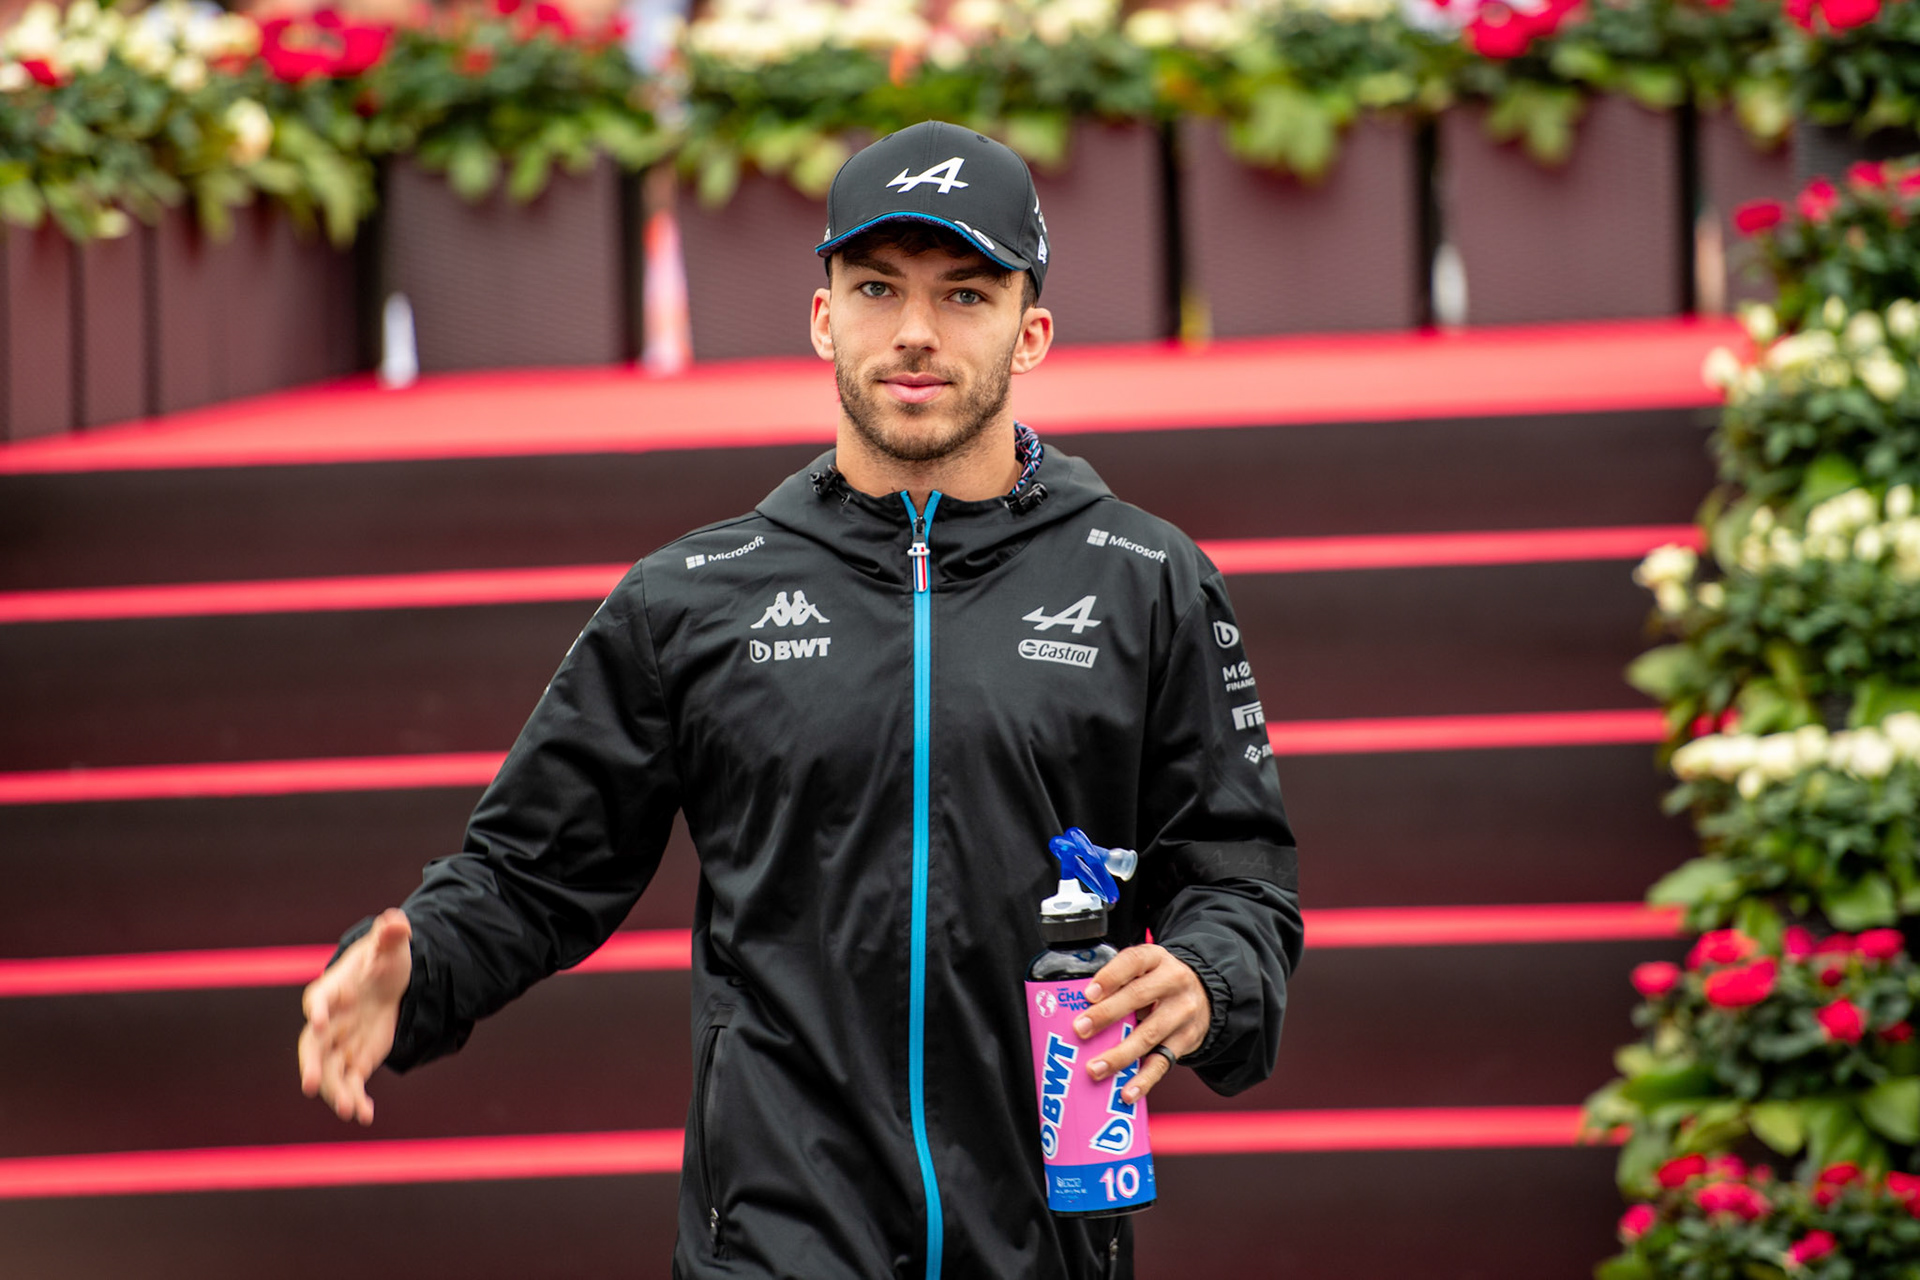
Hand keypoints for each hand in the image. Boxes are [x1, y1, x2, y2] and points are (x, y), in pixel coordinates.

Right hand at [297, 908, 411, 1124]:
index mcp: (332, 989)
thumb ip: (391, 935)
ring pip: (330, 1071)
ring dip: (336, 1091)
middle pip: (313, 1046)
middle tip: (311, 1085)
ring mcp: (339, 1044)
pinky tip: (365, 1116)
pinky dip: (355, 1100)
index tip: (318, 1020)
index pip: (319, 999)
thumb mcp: (392, 946)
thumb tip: (396, 920)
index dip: (318, 1009)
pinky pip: (350, 1084)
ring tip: (347, 1110)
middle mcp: (328, 1021)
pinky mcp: (354, 1061)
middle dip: (311, 1065)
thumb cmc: (383, 960)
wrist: (388, 983)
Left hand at [1071, 944, 1209, 1104]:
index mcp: (1156, 959)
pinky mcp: (1185, 1040)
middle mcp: (1173, 982)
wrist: (1204, 994)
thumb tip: (1075, 1006)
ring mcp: (1182, 1012)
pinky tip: (1127, 1092)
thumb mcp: (1143, 968)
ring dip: (1119, 1055)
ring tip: (1095, 1068)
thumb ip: (1117, 980)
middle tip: (1081, 1030)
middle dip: (1106, 1015)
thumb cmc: (1158, 981)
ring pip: (1149, 1035)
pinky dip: (1143, 1080)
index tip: (1088, 994)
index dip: (1110, 977)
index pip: (1133, 961)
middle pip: (1139, 997)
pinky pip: (1162, 1063)